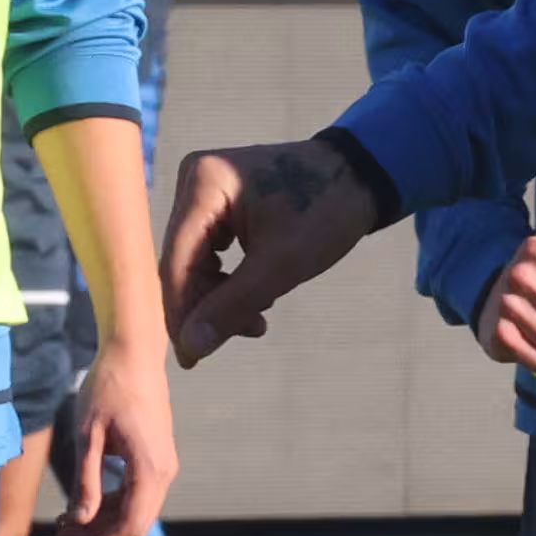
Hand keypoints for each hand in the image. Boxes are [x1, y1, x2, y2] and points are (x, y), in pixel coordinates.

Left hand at [46, 342, 175, 535]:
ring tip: (67, 522)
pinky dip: (113, 504)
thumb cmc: (108, 388)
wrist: (134, 354)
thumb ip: (87, 480)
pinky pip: (138, 493)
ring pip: (137, 511)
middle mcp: (164, 471)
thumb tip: (80, 520)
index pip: (130, 525)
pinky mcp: (156, 457)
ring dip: (105, 522)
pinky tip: (86, 502)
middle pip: (136, 524)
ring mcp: (163, 464)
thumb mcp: (89, 435)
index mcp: (150, 469)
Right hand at [164, 136, 383, 365]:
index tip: (191, 359)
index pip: (177, 262)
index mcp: (203, 184)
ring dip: (222, 299)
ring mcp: (203, 190)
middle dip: (208, 308)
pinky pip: (209, 252)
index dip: (181, 314)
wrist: (358, 176)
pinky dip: (230, 281)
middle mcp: (193, 181)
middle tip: (246, 333)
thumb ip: (234, 306)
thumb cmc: (327, 211)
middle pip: (183, 263)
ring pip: (195, 262)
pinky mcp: (216, 202)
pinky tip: (258, 300)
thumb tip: (192, 347)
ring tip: (259, 321)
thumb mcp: (283, 264)